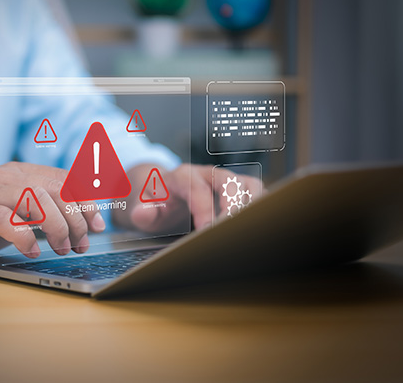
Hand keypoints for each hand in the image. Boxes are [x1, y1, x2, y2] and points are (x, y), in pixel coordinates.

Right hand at [0, 162, 105, 261]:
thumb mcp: (14, 211)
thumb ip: (41, 211)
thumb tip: (80, 224)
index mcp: (19, 173)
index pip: (64, 179)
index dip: (86, 202)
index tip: (98, 225)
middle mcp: (6, 177)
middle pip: (55, 189)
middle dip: (76, 219)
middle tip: (80, 244)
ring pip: (36, 200)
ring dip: (56, 227)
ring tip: (62, 249)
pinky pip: (7, 221)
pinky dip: (25, 238)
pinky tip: (33, 252)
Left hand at [112, 163, 263, 233]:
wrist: (163, 190)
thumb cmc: (156, 201)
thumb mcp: (143, 207)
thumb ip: (142, 211)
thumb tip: (142, 213)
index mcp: (182, 176)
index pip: (197, 188)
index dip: (203, 209)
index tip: (206, 229)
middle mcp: (206, 174)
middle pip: (228, 180)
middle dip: (232, 205)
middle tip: (231, 230)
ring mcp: (224, 179)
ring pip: (247, 183)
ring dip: (252, 204)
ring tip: (249, 227)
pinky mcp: (237, 188)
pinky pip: (256, 191)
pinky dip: (260, 206)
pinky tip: (257, 225)